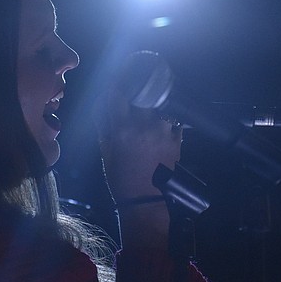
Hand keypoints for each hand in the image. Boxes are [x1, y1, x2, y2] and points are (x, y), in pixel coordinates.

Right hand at [94, 88, 181, 248]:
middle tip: (136, 88)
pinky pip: (173, 120)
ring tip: (149, 106)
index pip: (118, 94)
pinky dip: (167, 118)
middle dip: (138, 89)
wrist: (145, 201)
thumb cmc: (121, 179)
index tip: (117, 80)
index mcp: (122, 129)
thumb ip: (104, 126)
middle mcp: (144, 126)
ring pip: (160, 105)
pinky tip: (160, 122)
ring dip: (154, 104)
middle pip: (143, 93)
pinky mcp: (177, 139)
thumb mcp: (105, 152)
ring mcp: (163, 131)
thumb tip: (103, 105)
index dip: (116, 83)